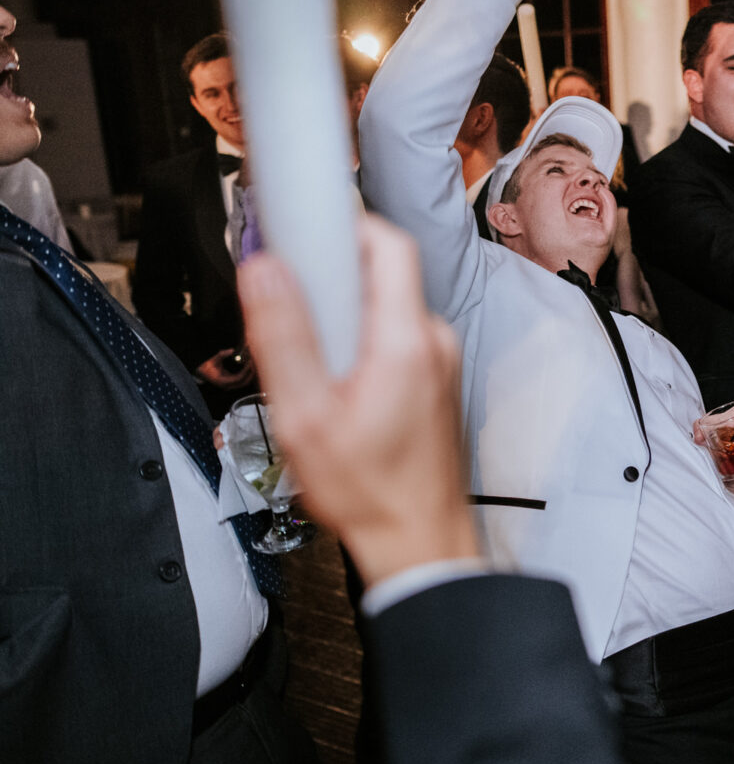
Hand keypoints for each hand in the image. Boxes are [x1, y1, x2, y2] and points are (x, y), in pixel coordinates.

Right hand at [196, 347, 253, 387]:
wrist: (202, 373)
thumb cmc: (207, 366)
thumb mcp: (213, 360)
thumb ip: (222, 355)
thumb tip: (232, 350)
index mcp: (223, 381)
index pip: (238, 378)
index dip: (245, 371)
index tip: (249, 362)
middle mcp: (228, 385)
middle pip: (245, 382)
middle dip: (251, 372)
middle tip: (253, 361)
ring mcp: (231, 385)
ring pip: (245, 381)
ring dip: (250, 372)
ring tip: (251, 361)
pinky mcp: (233, 382)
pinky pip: (243, 379)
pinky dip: (247, 372)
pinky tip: (248, 363)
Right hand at [237, 216, 476, 586]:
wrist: (419, 541)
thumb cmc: (371, 492)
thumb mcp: (306, 417)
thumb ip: (285, 337)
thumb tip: (266, 271)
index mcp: (405, 340)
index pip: (386, 244)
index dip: (342, 222)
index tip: (299, 224)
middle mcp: (430, 340)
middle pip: (379, 270)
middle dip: (326, 274)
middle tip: (284, 300)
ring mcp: (436, 358)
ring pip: (379, 305)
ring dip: (337, 313)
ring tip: (306, 360)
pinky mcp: (431, 376)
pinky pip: (389, 333)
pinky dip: (355, 339)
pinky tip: (331, 381)